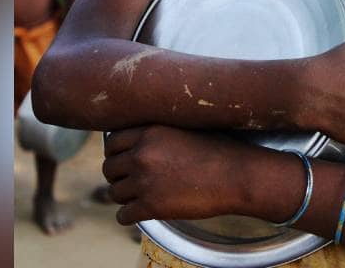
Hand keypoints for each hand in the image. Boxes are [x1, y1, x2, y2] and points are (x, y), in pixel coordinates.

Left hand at [102, 125, 256, 224]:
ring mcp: (144, 180)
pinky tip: (140, 212)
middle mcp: (141, 154)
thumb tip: (139, 143)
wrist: (236, 175)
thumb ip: (157, 134)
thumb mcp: (183, 129)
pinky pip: (123, 215)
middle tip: (131, 181)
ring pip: (114, 192)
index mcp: (149, 132)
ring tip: (139, 197)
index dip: (117, 153)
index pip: (112, 142)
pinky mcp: (151, 206)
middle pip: (109, 168)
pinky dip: (129, 216)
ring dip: (124, 196)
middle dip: (118, 176)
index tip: (124, 161)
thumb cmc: (218, 151)